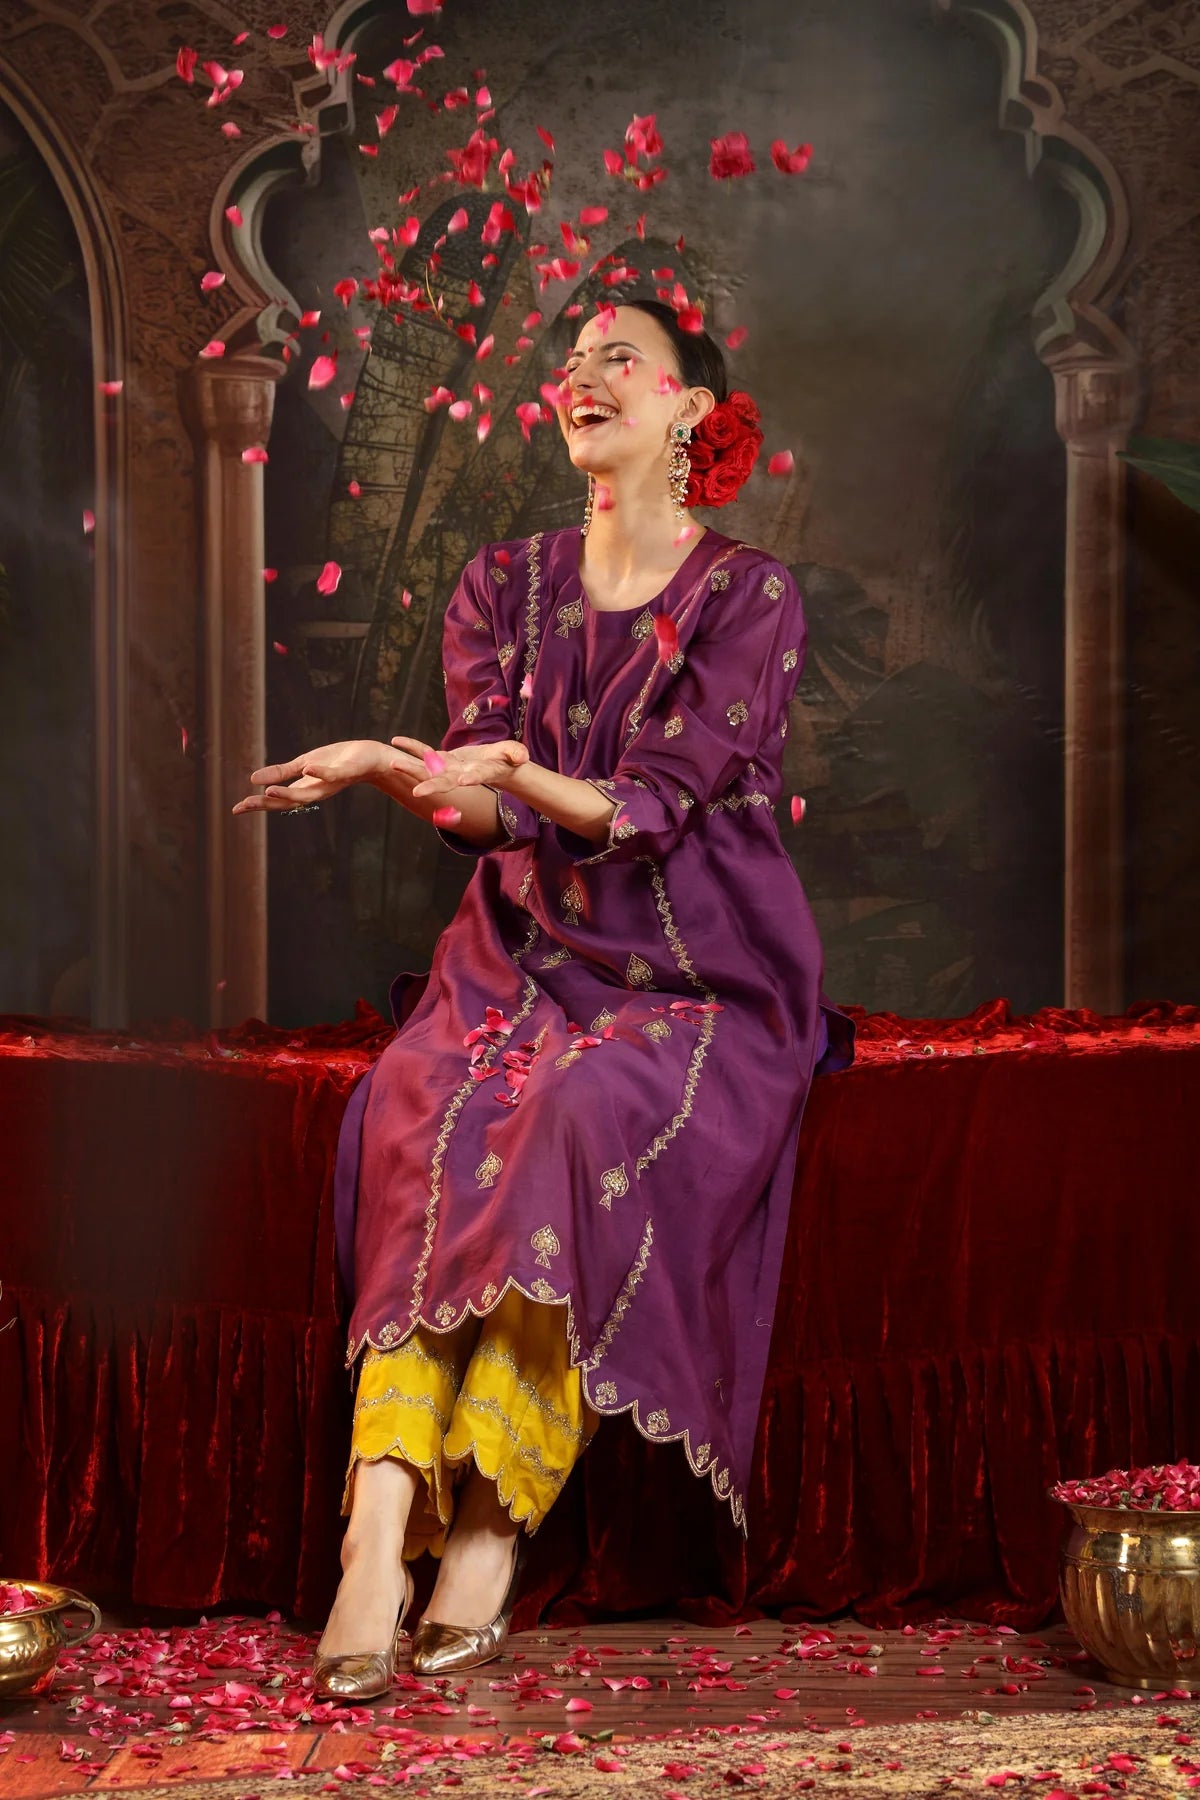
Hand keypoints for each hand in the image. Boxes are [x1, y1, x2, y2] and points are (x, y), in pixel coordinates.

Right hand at [231, 739, 388, 813]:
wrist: (370, 757)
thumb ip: (281, 773)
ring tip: (267, 792)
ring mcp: (330, 783)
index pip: (277, 800)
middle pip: (288, 802)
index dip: (257, 805)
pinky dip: (320, 773)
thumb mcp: (304, 764)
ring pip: (307, 794)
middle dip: (266, 804)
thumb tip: (253, 780)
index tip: (236, 810)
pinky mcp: (346, 772)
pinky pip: (332, 774)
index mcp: (304, 789)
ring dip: (287, 793)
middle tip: (245, 805)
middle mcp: (316, 791)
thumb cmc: (337, 761)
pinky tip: (307, 768)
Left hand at [390, 736, 529, 800]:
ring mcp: (449, 769)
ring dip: (410, 766)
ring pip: (427, 769)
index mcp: (478, 774)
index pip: (475, 778)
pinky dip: (411, 747)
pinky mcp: (443, 760)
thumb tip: (522, 757)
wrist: (496, 766)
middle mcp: (460, 775)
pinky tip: (397, 741)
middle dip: (430, 785)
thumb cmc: (508, 760)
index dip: (470, 779)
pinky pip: (423, 753)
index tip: (462, 782)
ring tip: (392, 763)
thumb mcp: (514, 754)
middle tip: (416, 791)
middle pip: (444, 781)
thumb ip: (516, 754)